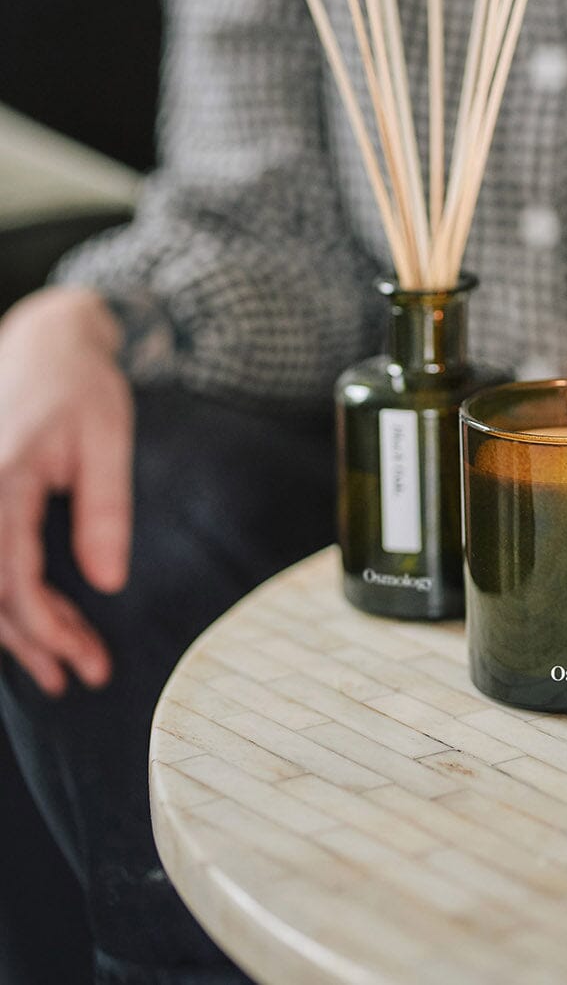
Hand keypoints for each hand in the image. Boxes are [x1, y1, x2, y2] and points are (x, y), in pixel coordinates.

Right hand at [0, 288, 132, 694]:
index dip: (50, 630)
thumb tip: (107, 582)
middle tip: (77, 678)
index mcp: (4, 476)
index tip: (91, 662)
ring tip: (56, 667)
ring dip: (12, 629)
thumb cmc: (82, 382)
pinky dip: (2, 597)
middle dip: (31, 643)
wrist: (48, 337)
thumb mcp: (108, 437)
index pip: (14, 578)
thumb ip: (105, 509)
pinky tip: (29, 625)